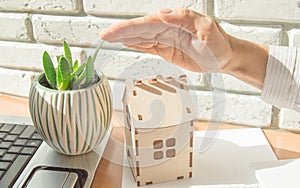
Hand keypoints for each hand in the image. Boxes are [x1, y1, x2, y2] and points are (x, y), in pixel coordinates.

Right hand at [100, 8, 232, 72]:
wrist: (223, 58)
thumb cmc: (218, 43)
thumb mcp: (206, 29)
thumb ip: (186, 19)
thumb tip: (162, 14)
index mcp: (176, 20)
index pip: (148, 22)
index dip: (129, 27)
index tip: (114, 31)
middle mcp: (168, 27)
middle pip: (140, 29)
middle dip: (121, 32)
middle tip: (104, 36)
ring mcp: (165, 38)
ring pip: (141, 37)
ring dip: (125, 38)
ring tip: (109, 39)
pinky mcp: (165, 49)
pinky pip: (147, 46)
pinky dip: (135, 45)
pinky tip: (125, 44)